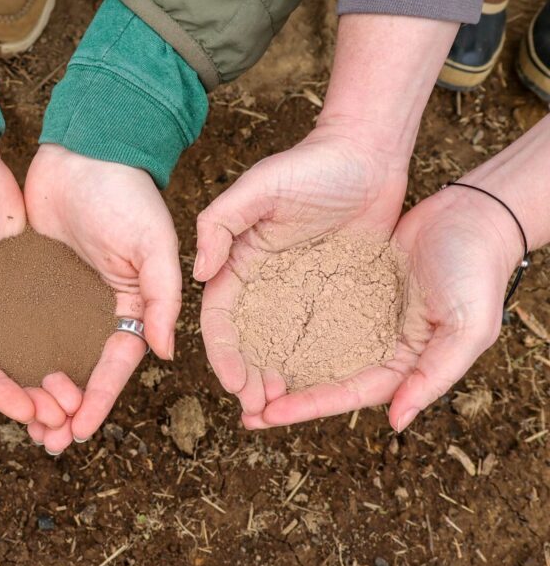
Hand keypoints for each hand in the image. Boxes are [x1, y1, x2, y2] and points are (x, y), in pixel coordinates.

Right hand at [0, 129, 69, 427]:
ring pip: (32, 353)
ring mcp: (6, 303)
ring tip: (78, 398)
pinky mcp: (32, 282)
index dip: (0, 396)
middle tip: (62, 417)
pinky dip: (66, 341)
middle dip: (33, 399)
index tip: (30, 410)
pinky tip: (90, 355)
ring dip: (53, 379)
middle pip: (7, 372)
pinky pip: (51, 319)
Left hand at [24, 144, 180, 452]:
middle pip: (82, 370)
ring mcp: (65, 295)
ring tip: (23, 421)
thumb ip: (163, 299)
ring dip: (39, 389)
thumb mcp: (155, 245)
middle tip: (46, 439)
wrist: (84, 147)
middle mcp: (99, 306)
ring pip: (51, 354)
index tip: (78, 431)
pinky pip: (25, 325)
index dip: (98, 400)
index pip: (116, 365)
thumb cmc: (128, 192)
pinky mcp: (35, 279)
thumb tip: (168, 353)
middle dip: (66, 407)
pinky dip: (16, 352)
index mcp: (132, 305)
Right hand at [194, 120, 409, 424]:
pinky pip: (323, 335)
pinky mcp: (338, 292)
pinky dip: (316, 365)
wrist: (369, 154)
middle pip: (248, 341)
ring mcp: (301, 290)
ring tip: (281, 410)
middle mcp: (266, 282)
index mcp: (240, 261)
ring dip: (277, 379)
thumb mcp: (257, 188)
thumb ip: (219, 225)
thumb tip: (197, 274)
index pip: (220, 317)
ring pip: (282, 346)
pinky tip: (320, 389)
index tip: (234, 383)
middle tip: (257, 411)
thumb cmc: (310, 165)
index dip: (222, 353)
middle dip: (247, 377)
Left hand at [258, 184, 518, 430]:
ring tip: (237, 373)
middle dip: (281, 395)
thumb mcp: (467, 329)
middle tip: (240, 406)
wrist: (473, 214)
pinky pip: (307, 308)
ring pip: (308, 346)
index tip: (266, 415)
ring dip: (275, 361)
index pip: (345, 394)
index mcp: (401, 363)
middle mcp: (374, 344)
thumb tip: (395, 421)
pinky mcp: (345, 284)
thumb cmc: (476, 272)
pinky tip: (252, 326)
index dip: (306, 407)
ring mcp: (358, 314)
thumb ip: (434, 376)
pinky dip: (282, 320)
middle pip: (320, 378)